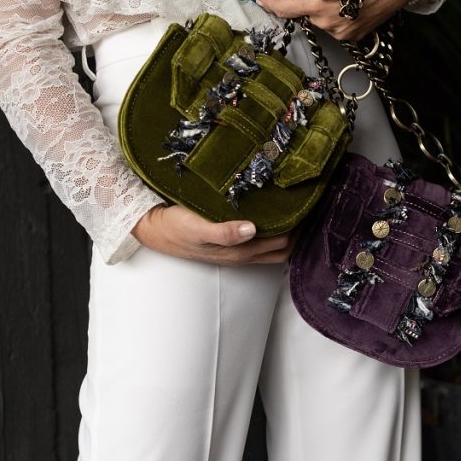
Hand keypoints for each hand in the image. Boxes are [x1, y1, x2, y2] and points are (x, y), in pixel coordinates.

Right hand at [132, 204, 294, 264]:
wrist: (153, 229)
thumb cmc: (175, 227)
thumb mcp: (197, 228)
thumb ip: (224, 232)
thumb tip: (253, 229)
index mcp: (240, 251)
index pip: (282, 244)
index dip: (298, 228)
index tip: (307, 207)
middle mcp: (242, 254)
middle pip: (284, 248)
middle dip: (299, 231)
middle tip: (308, 206)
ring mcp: (236, 250)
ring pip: (273, 246)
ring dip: (287, 232)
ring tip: (295, 209)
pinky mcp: (229, 242)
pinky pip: (260, 240)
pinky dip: (272, 230)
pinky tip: (272, 213)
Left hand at [256, 0, 424, 41]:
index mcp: (320, 6)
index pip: (287, 9)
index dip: (272, 4)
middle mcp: (329, 25)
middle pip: (305, 13)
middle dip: (305, 0)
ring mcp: (342, 34)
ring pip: (320, 21)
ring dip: (321, 8)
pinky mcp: (354, 38)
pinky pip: (335, 27)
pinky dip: (334, 15)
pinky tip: (347, 2)